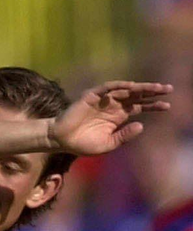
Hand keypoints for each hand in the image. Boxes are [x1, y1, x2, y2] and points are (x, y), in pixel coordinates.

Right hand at [49, 81, 171, 155]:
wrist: (61, 140)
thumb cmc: (82, 144)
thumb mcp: (107, 144)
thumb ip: (124, 136)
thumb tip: (142, 125)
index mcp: (118, 117)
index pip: (140, 107)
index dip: (154, 106)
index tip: (168, 106)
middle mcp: (114, 105)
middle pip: (137, 95)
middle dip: (152, 92)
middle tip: (168, 89)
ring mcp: (104, 99)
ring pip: (126, 90)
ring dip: (140, 87)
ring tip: (155, 88)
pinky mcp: (93, 96)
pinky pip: (108, 88)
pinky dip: (119, 86)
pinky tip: (131, 86)